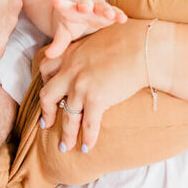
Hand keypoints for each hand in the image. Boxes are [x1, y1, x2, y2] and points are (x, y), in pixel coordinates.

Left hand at [37, 19, 155, 153]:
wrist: (142, 47)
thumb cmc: (128, 39)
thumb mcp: (98, 40)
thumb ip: (89, 51)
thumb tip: (95, 59)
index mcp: (70, 54)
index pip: (46, 69)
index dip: (45, 83)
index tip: (48, 94)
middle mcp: (70, 71)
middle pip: (47, 96)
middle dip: (46, 112)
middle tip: (47, 124)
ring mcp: (81, 86)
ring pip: (67, 116)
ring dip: (66, 134)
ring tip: (64, 147)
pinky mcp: (96, 99)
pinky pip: (88, 124)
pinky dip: (87, 138)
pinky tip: (87, 148)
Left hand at [43, 0, 127, 57]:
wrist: (81, 7)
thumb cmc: (71, 21)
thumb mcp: (63, 31)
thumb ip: (58, 43)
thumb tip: (49, 55)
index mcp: (71, 9)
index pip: (65, 6)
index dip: (61, 5)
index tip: (56, 2)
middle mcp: (85, 6)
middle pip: (85, 4)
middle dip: (85, 6)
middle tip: (84, 8)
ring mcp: (98, 8)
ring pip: (101, 7)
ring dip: (105, 10)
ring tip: (109, 14)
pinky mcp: (109, 12)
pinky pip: (115, 12)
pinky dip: (118, 14)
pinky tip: (123, 19)